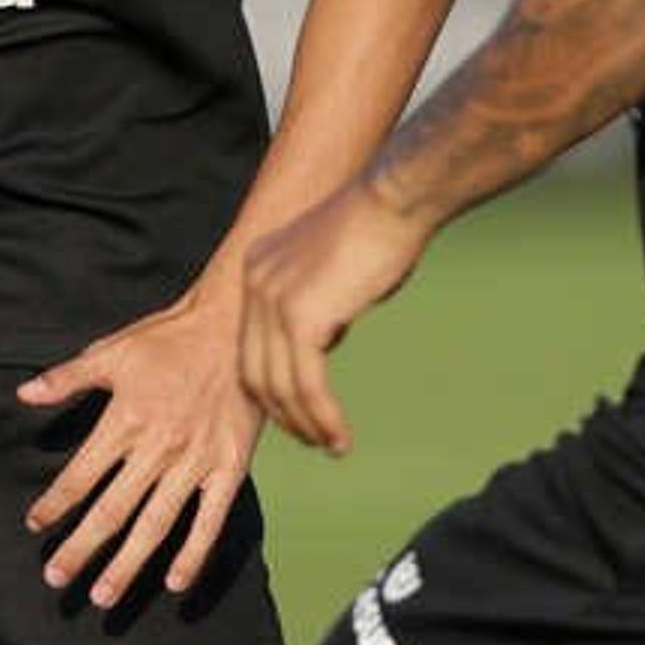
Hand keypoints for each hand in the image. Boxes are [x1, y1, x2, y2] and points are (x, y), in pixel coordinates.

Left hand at [17, 283, 261, 608]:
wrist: (237, 326)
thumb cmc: (170, 338)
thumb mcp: (112, 351)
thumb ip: (67, 378)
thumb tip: (24, 395)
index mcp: (124, 421)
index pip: (80, 476)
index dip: (55, 504)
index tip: (36, 526)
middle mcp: (157, 449)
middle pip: (111, 511)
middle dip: (81, 549)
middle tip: (57, 579)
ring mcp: (195, 463)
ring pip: (155, 526)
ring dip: (127, 564)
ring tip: (103, 596)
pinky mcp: (229, 469)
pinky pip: (209, 520)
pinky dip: (193, 554)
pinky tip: (173, 582)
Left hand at [237, 181, 433, 456]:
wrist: (394, 199)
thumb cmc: (378, 229)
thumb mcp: (329, 270)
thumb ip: (315, 306)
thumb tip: (320, 343)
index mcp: (256, 271)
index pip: (250, 348)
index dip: (271, 389)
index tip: (297, 416)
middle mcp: (255, 284)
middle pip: (256, 372)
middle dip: (284, 415)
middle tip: (313, 440)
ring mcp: (273, 300)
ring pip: (280, 386)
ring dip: (306, 424)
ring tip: (331, 445)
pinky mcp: (301, 316)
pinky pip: (306, 384)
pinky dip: (322, 416)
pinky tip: (339, 436)